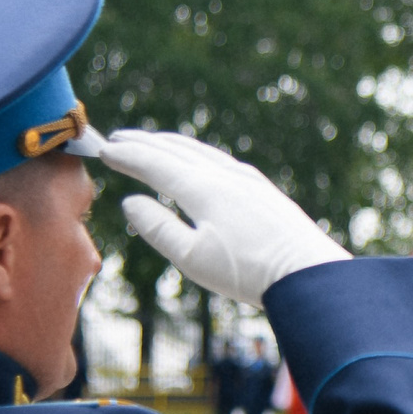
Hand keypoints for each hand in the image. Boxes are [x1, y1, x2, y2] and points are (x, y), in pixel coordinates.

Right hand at [99, 130, 349, 306]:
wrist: (309, 274)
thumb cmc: (248, 272)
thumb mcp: (192, 258)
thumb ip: (158, 228)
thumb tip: (131, 202)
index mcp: (201, 188)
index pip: (154, 163)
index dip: (127, 156)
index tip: (103, 150)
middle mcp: (224, 174)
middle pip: (176, 150)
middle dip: (144, 143)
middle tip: (119, 139)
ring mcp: (247, 179)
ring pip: (201, 151)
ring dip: (172, 144)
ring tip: (153, 143)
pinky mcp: (263, 189)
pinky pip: (221, 160)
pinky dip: (198, 154)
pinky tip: (200, 161)